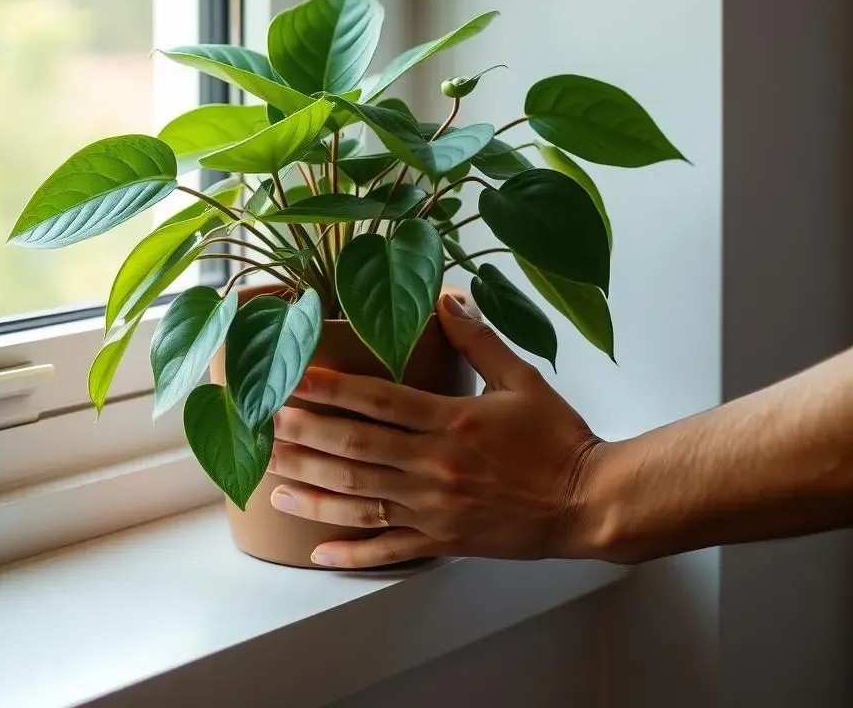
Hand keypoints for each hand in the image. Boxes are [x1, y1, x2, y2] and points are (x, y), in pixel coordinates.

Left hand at [269, 293, 605, 567]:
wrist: (589, 502)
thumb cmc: (558, 437)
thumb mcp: (522, 379)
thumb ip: (479, 339)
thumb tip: (447, 298)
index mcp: (452, 421)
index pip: (378, 401)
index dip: (331, 388)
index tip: (293, 378)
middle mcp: (435, 466)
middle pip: (355, 449)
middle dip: (304, 436)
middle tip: (263, 424)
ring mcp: (435, 509)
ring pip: (361, 499)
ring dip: (311, 490)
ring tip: (270, 478)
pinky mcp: (443, 541)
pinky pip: (390, 550)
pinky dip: (352, 554)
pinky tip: (317, 553)